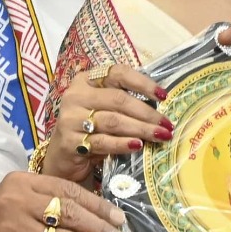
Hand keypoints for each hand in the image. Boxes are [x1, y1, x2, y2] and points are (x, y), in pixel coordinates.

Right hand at [45, 64, 170, 182]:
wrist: (63, 157)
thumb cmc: (90, 129)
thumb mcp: (104, 109)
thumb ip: (124, 102)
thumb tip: (160, 105)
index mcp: (86, 80)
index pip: (118, 73)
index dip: (143, 83)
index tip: (163, 96)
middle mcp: (75, 95)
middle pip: (118, 100)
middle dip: (147, 113)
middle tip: (167, 125)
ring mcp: (70, 119)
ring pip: (113, 121)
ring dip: (140, 129)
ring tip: (160, 136)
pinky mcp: (70, 142)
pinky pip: (102, 141)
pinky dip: (123, 143)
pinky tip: (137, 146)